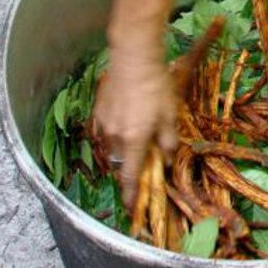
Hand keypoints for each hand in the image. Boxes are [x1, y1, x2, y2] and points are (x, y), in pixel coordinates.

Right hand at [94, 43, 177, 210]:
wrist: (133, 60)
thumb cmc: (156, 88)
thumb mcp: (169, 116)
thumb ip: (169, 142)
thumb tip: (169, 161)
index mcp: (134, 140)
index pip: (130, 176)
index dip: (131, 194)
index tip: (131, 207)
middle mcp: (114, 136)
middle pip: (121, 163)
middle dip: (130, 167)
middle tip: (144, 161)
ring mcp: (103, 124)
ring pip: (112, 147)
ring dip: (123, 150)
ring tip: (137, 137)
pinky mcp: (97, 112)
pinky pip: (105, 132)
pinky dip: (115, 135)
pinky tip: (126, 122)